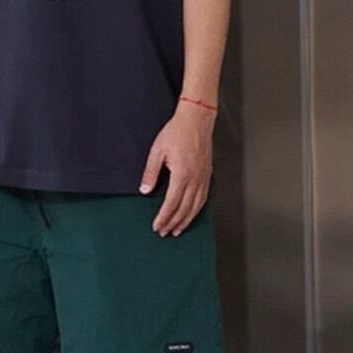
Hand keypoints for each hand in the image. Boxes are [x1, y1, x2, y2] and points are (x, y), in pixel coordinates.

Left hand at [139, 101, 214, 236]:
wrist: (196, 120)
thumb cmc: (177, 132)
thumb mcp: (157, 151)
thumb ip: (151, 172)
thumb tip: (145, 190)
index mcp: (182, 174)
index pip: (171, 204)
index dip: (164, 218)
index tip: (157, 226)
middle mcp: (195, 179)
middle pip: (184, 209)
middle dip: (173, 223)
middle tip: (165, 232)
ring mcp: (203, 178)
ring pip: (196, 206)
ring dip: (186, 220)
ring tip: (178, 230)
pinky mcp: (208, 174)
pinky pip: (204, 198)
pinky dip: (197, 210)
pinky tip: (192, 213)